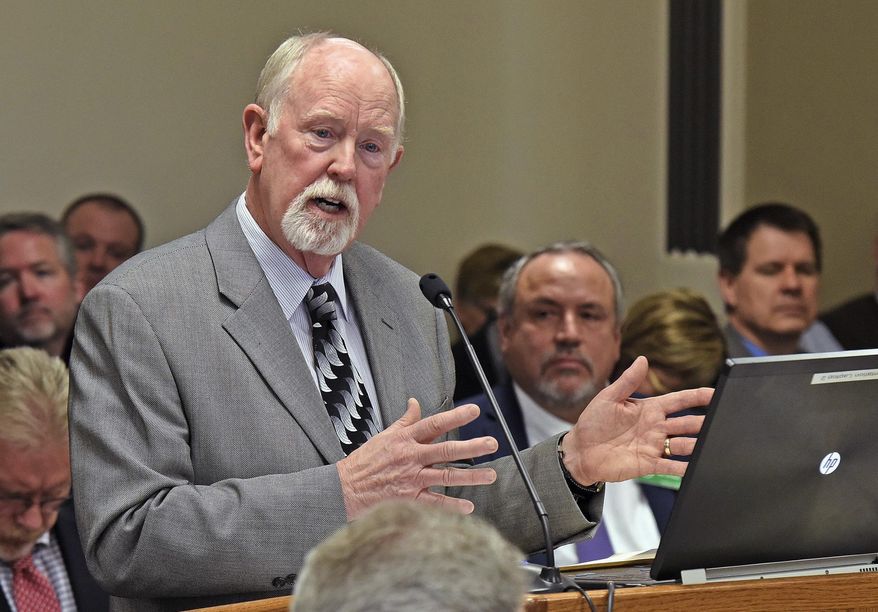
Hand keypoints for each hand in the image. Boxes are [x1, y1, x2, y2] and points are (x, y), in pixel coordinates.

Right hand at [336, 398, 497, 519]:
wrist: (345, 488)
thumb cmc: (365, 461)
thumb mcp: (384, 435)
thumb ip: (405, 421)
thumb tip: (415, 403)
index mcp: (405, 438)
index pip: (435, 424)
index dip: (455, 416)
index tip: (474, 410)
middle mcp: (411, 457)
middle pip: (446, 450)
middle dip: (472, 447)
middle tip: (492, 443)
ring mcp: (411, 478)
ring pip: (446, 476)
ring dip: (471, 477)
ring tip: (491, 475)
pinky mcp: (408, 498)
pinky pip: (434, 502)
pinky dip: (452, 506)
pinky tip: (468, 507)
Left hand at [561, 356, 711, 483]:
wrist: (580, 451)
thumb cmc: (592, 423)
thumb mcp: (608, 398)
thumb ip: (627, 381)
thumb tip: (643, 359)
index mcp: (648, 409)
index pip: (679, 400)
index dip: (697, 397)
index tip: (715, 393)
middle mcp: (655, 427)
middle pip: (687, 423)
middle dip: (704, 422)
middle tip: (720, 421)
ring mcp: (654, 446)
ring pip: (684, 444)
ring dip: (697, 444)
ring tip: (711, 444)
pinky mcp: (649, 464)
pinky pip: (671, 466)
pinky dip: (684, 468)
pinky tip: (696, 467)